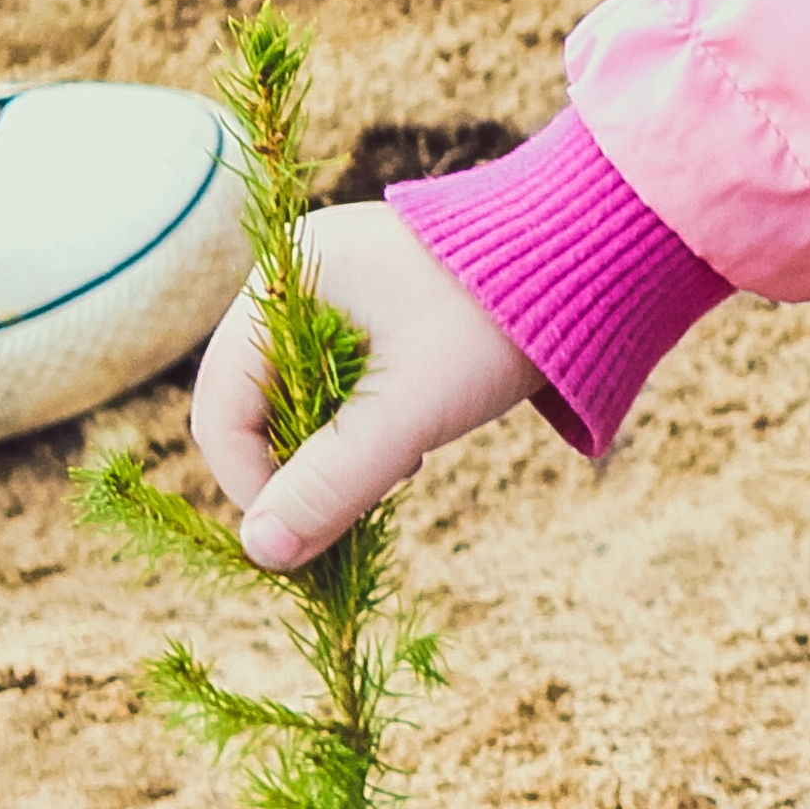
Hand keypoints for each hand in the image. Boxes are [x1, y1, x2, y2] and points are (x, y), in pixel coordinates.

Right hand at [190, 202, 549, 570]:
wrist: (589, 255)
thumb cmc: (497, 321)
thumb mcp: (411, 410)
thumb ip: (334, 481)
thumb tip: (260, 552)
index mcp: (285, 278)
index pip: (220, 405)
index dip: (249, 482)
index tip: (304, 537)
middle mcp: (295, 276)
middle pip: (249, 403)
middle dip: (292, 467)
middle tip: (358, 504)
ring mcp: (332, 289)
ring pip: (292, 399)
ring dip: (329, 452)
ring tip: (397, 468)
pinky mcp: (370, 308)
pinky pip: (331, 385)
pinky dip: (356, 427)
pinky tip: (409, 443)